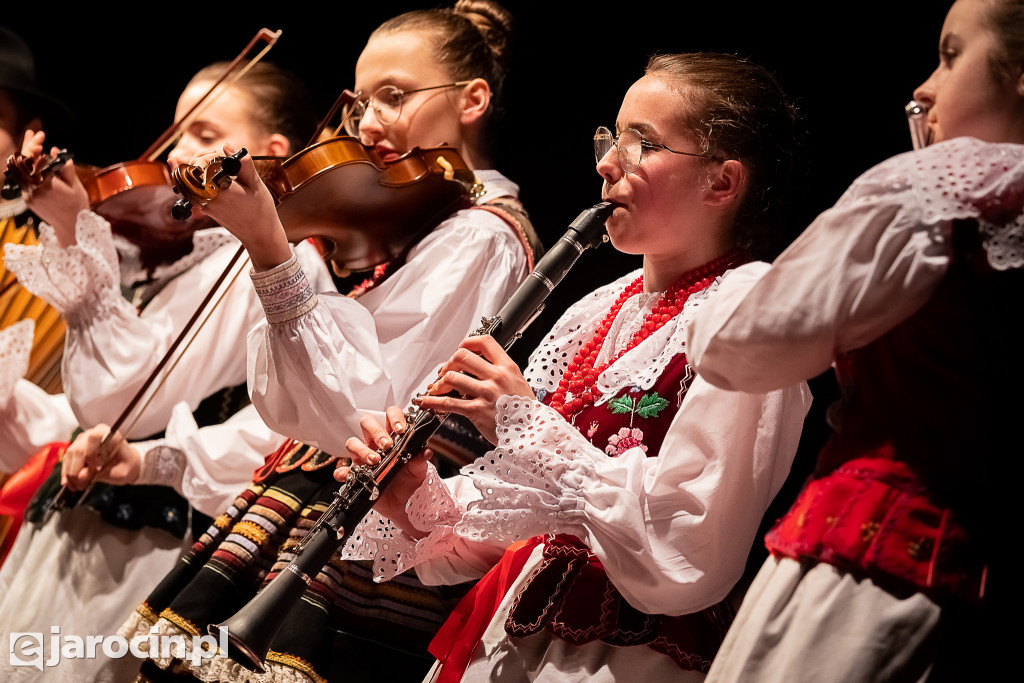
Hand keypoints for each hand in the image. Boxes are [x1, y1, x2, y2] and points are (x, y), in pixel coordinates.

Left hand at [20, 130, 88, 246]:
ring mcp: (27, 194)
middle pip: (24, 163)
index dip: (34, 145)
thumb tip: (53, 150)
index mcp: (45, 184)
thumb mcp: (75, 185)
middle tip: (34, 134)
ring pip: (22, 170)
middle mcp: (32, 189)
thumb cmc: (77, 206)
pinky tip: (34, 160)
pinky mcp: (27, 198)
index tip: (40, 135)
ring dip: (27, 156)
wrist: (71, 227)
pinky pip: (24, 179)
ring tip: (34, 144)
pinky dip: (28, 168)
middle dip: (29, 146)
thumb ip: (64, 167)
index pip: (33, 160)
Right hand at [61, 424, 140, 489]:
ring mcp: (84, 439)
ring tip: (77, 486)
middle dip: (77, 470)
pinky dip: (67, 472)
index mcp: (110, 434)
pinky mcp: (77, 447)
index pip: (93, 439)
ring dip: (71, 473)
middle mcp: (95, 433)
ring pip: (70, 455)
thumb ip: (102, 474)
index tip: (95, 470)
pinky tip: (71, 483)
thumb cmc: (126, 466)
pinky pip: (67, 459)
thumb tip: (81, 476)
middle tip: (82, 485)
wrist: (126, 464)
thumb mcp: (122, 473)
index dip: (90, 457)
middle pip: (78, 450)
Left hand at [186, 143, 290, 270]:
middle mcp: (208, 198)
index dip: (209, 154)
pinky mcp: (203, 208)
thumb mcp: (256, 184)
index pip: (201, 164)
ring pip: (185, 181)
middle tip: (215, 155)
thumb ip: (243, 164)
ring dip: (191, 167)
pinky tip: (179, 166)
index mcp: (221, 189)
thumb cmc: (261, 210)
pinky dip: (187, 179)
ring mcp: (203, 205)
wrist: (259, 235)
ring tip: (203, 160)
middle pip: (189, 171)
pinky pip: (188, 190)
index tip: (221, 154)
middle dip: (199, 158)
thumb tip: (227, 145)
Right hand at [340, 406, 430, 533]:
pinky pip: (343, 470)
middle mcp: (376, 443)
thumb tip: (425, 452)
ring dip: (362, 449)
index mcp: (393, 436)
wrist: (403, 503)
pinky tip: (349, 475)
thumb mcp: (419, 470)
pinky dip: (344, 472)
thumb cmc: (410, 481)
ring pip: (353, 442)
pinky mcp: (355, 474)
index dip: (394, 417)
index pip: (390, 415)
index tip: (400, 429)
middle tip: (386, 445)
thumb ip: (420, 460)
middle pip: (367, 423)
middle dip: (376, 432)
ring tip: (374, 460)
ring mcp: (363, 457)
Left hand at [414, 335, 532, 443]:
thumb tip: (478, 366)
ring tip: (437, 388)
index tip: (461, 349)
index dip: (467, 342)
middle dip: (449, 362)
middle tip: (446, 371)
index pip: (484, 342)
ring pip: (452, 377)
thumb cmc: (525, 411)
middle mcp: (496, 377)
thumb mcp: (518, 382)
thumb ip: (500, 372)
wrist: (532, 433)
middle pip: (462, 356)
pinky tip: (425, 401)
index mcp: (507, 367)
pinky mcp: (477, 411)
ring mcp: (486, 393)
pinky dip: (432, 402)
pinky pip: (448, 403)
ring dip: (439, 382)